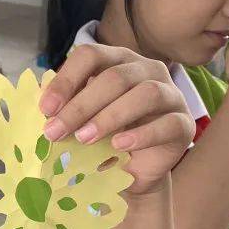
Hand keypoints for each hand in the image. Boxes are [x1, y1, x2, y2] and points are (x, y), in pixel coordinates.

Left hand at [39, 45, 194, 196]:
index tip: (46, 109)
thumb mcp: (81, 122)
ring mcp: (171, 95)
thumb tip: (44, 111)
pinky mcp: (184, 124)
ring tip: (85, 138)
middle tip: (55, 131)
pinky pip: (167, 124)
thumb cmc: (104, 140)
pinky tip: (119, 145)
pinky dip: (141, 134)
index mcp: (119, 61)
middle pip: (115, 77)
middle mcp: (147, 70)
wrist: (133, 173)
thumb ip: (67, 110)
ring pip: (145, 93)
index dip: (67, 79)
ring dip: (110, 116)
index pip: (91, 55)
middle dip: (80, 105)